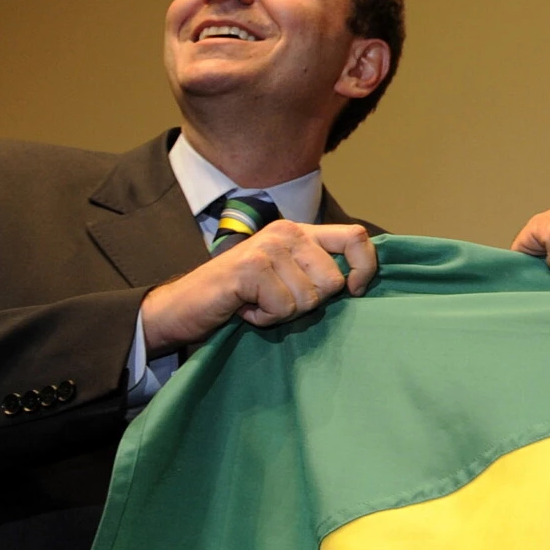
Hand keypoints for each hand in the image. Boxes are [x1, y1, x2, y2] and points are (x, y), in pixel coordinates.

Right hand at [140, 222, 376, 354]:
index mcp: (300, 232)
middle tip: (276, 299)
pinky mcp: (251, 268)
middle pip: (334, 280)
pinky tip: (245, 307)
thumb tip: (361, 281)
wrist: (184, 306)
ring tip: (257, 302)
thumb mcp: (287, 277)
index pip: (357, 237)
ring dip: (283, 312)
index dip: (365, 267)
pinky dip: (265, 318)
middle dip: (309, 303)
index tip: (354, 291)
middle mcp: (287, 232)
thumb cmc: (241, 296)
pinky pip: (283, 307)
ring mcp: (268, 248)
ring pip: (309, 298)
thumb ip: (318, 270)